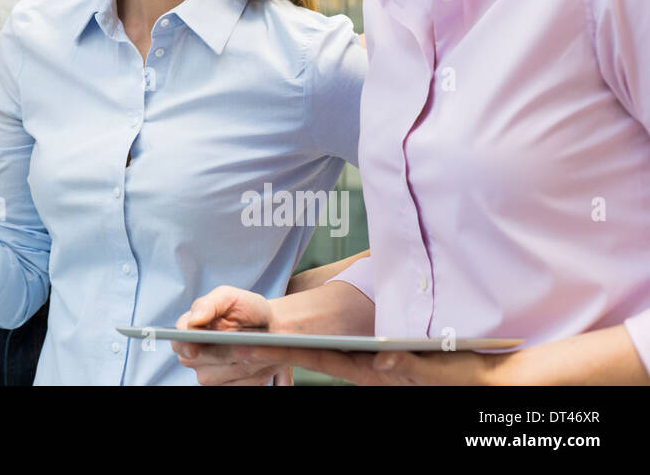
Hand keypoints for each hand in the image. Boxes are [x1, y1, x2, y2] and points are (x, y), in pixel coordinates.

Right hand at [172, 286, 293, 385]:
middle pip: (200, 360)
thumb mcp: (229, 297)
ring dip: (243, 363)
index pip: (178, 341)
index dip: (186, 344)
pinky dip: (252, 375)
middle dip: (225, 351)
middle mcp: (193, 354)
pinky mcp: (225, 385)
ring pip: (220, 374)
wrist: (270, 327)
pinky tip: (261, 362)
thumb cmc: (247, 309)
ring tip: (259, 349)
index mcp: (189, 329)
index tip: (197, 346)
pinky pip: (237, 384)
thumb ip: (208, 305)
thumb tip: (193, 321)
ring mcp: (207, 373)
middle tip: (248, 343)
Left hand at [232, 345, 508, 384]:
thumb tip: (380, 361)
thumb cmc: (460, 373)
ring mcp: (370, 368)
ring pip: (324, 357)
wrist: (486, 378)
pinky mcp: (380, 365)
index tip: (250, 348)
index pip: (320, 360)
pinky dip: (316, 351)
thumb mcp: (435, 370)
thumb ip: (408, 366)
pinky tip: (294, 346)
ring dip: (289, 351)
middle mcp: (366, 370)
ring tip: (251, 342)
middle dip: (275, 352)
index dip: (285, 354)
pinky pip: (342, 357)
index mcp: (373, 372)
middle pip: (313, 357)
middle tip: (233, 344)